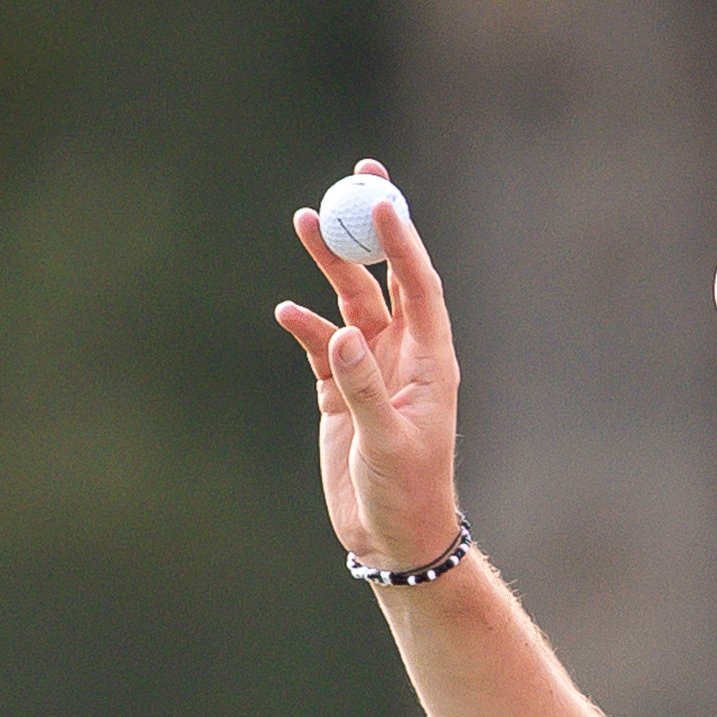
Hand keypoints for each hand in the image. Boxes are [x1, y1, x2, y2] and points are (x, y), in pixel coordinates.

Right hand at [273, 158, 462, 572]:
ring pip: (350, 303)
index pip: (418, 285)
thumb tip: (341, 335)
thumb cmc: (406, 492)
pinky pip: (321, 345)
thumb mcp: (386, 443)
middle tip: (353, 179)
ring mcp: (371, 371)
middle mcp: (404, 356)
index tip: (382, 199)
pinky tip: (286, 312)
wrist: (393, 536)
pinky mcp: (341, 393)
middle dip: (370, 230)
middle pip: (386, 278)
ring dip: (329, 266)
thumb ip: (363, 388)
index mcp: (429, 361)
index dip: (402, 241)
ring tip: (304, 222)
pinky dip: (305, 325)